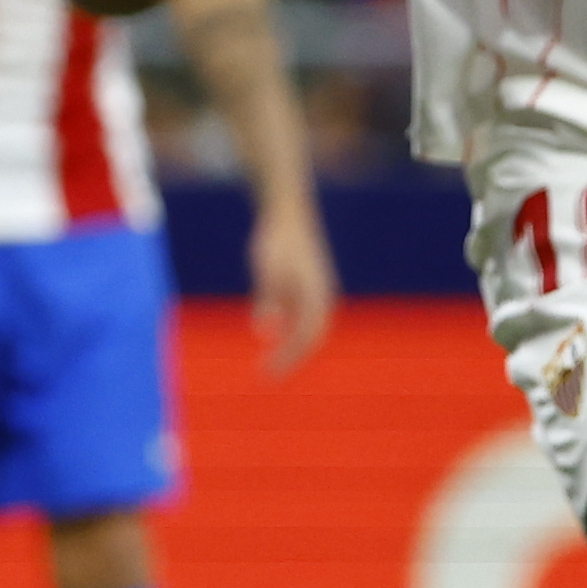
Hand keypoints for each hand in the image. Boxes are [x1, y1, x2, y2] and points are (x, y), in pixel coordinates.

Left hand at [248, 199, 338, 374]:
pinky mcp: (308, 286)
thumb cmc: (276, 239)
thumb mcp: (267, 268)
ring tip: (270, 365)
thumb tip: (265, 330)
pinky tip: (272, 336)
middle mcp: (322, 296)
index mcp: (316, 295)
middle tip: (268, 376)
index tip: (267, 373)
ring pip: (307, 329)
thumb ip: (267, 299)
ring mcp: (317, 291)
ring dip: (291, 348)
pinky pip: (301, 317)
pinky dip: (289, 332)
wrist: (287, 211)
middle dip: (291, 359)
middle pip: (310, 338)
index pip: (305, 338)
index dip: (287, 359)